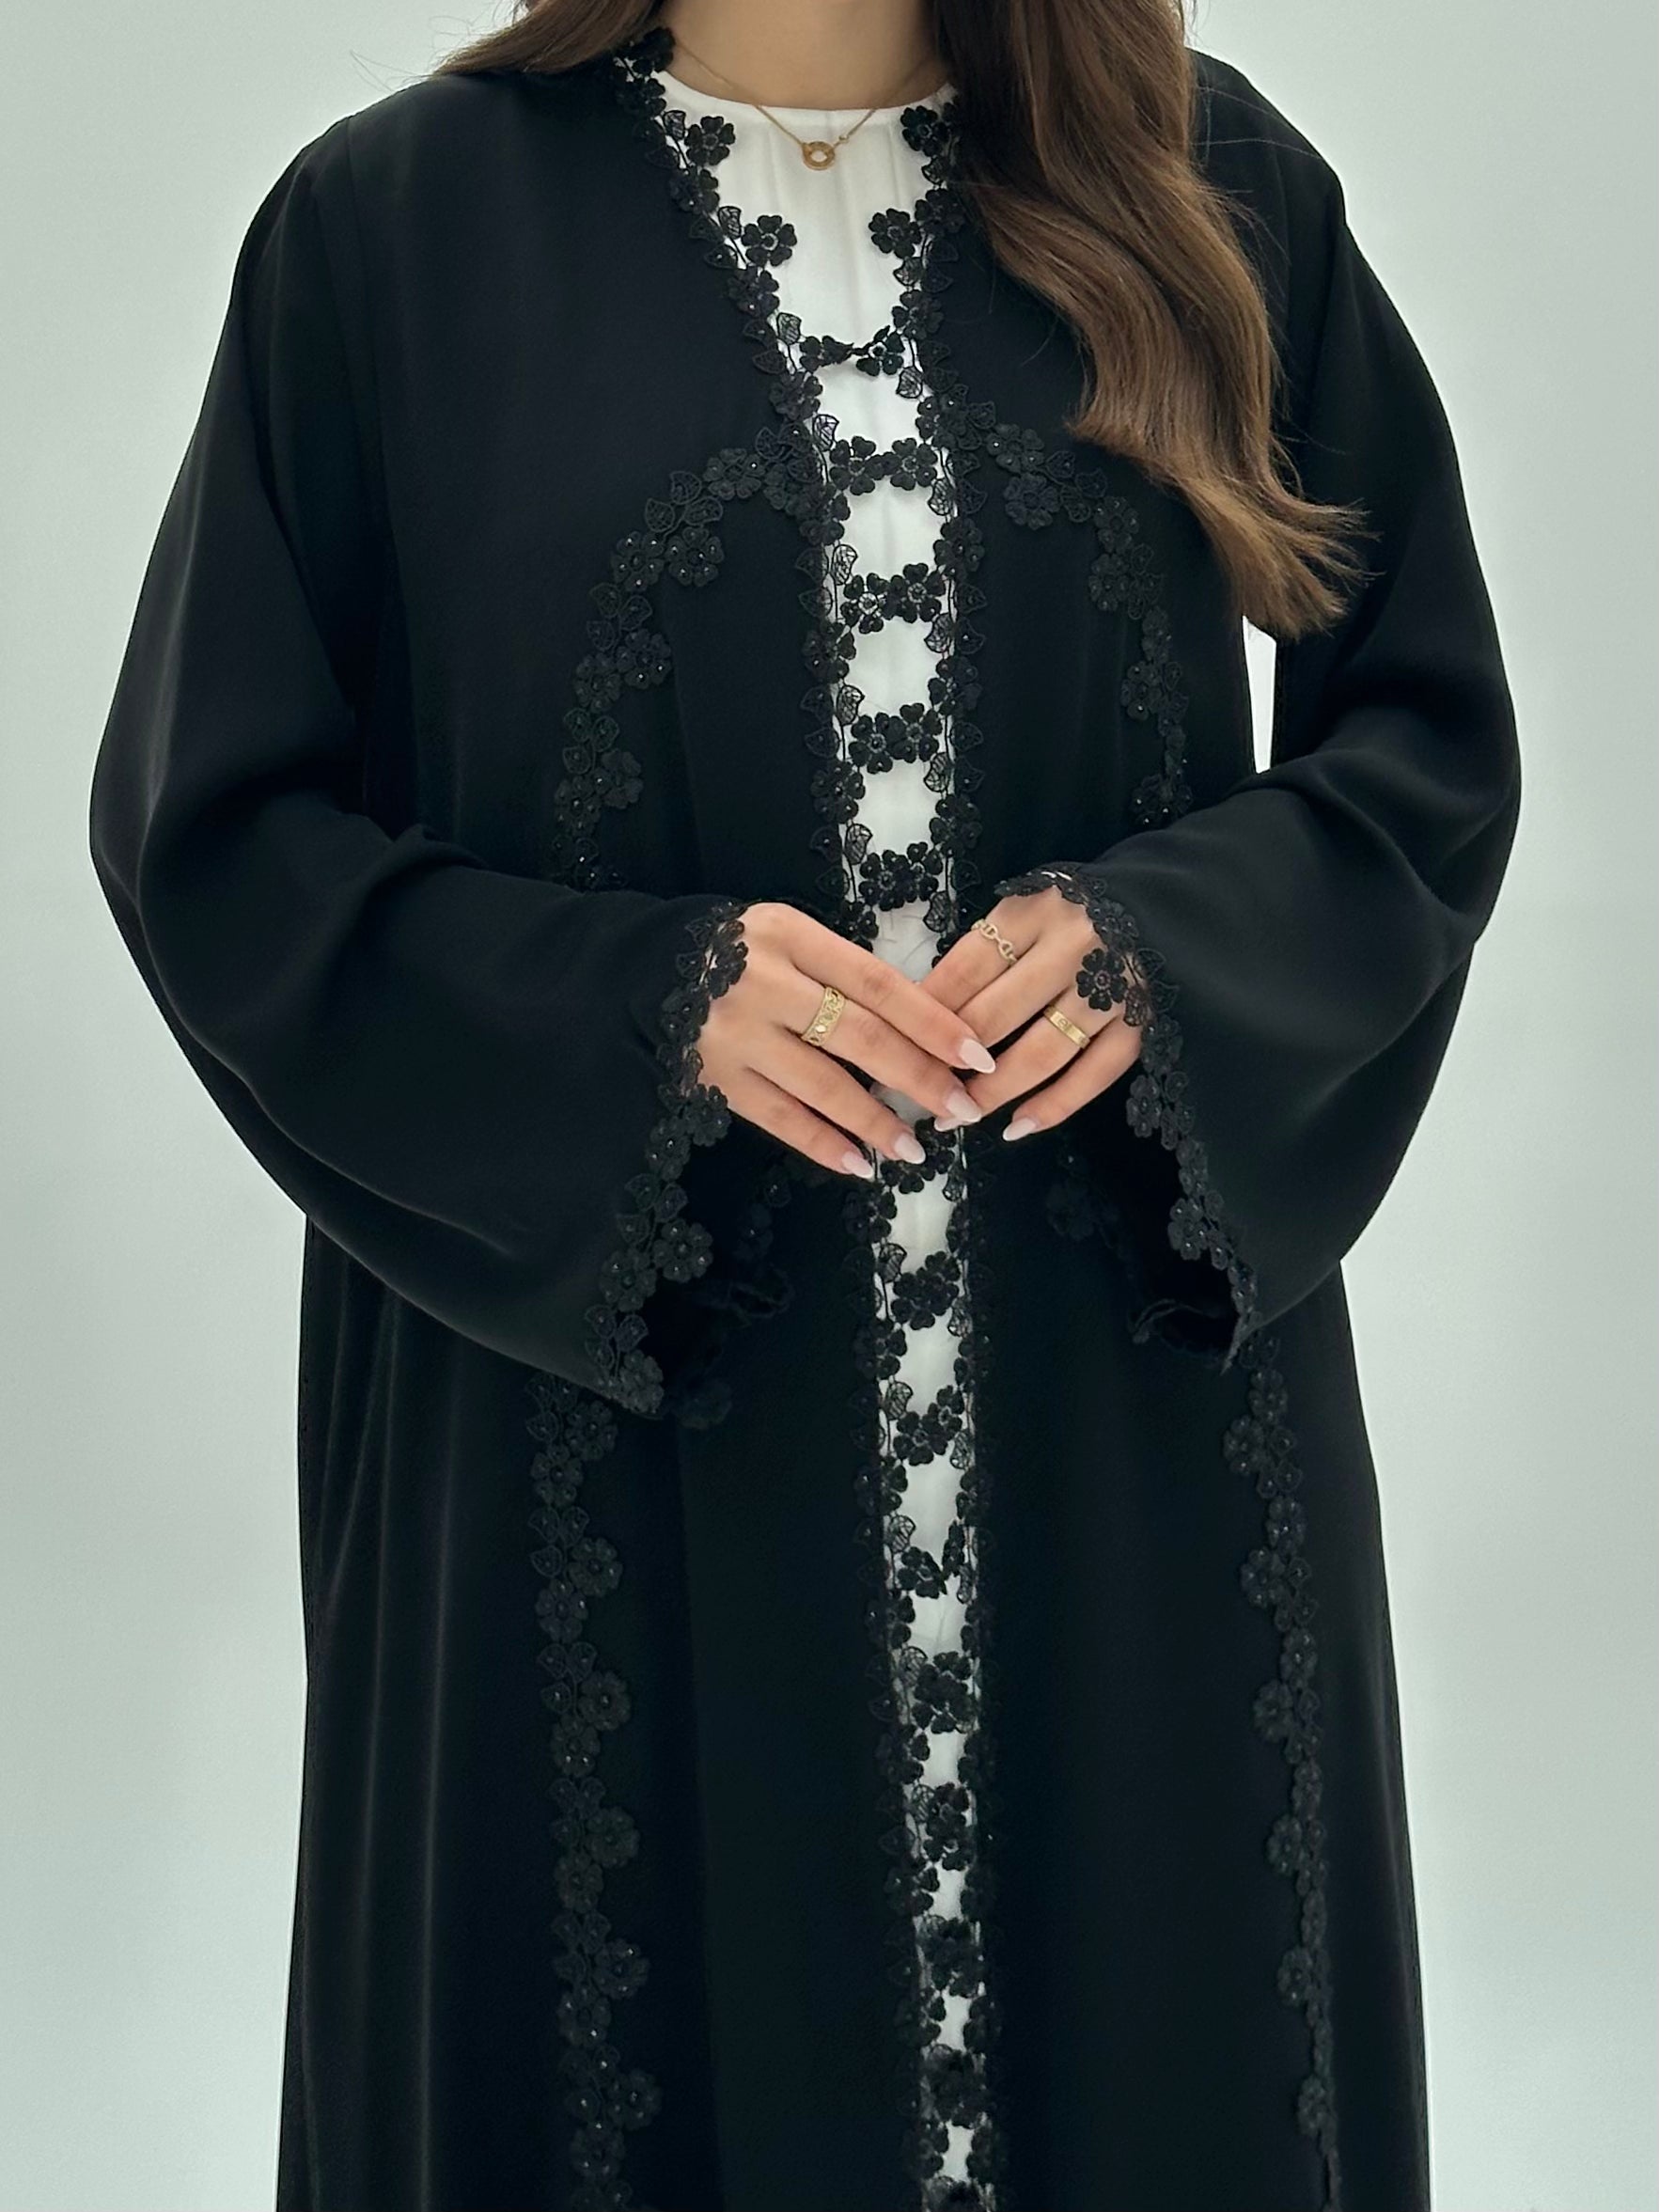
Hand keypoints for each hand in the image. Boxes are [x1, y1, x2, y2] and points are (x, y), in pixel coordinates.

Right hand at [697, 902, 996, 1177]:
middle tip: (960, 1108)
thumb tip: (924, 1029)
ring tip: (914, 1150)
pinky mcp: (714, 1079)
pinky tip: (858, 1164)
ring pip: (822, 1086)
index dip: (932, 1022)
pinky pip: (779, 1118)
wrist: (649, 970)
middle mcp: (764, 984)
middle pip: (859, 1036)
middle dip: (918, 1078)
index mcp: (792, 937)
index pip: (878, 984)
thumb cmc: (741, 954)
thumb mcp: (790, 938)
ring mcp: (736, 1035)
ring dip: (875, 1123)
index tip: (974, 1055)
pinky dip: (821, 1144)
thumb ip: (844, 972)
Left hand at [917, 884, 1146, 1135]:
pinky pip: (1096, 1074)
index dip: (926, 1014)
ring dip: (995, 1093)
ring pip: (1042, 1051)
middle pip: (997, 1014)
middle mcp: (1076, 945)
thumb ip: (984, 953)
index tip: (894, 1047)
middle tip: (917, 1094)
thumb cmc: (1080, 913)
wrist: (1170, 902)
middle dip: (949, 1062)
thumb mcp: (1027, 912)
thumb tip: (920, 1010)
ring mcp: (1115, 987)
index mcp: (1036, 911)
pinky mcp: (1146, 1022)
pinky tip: (1017, 1128)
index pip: (966, 968)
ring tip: (958, 1117)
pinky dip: (1055, 1106)